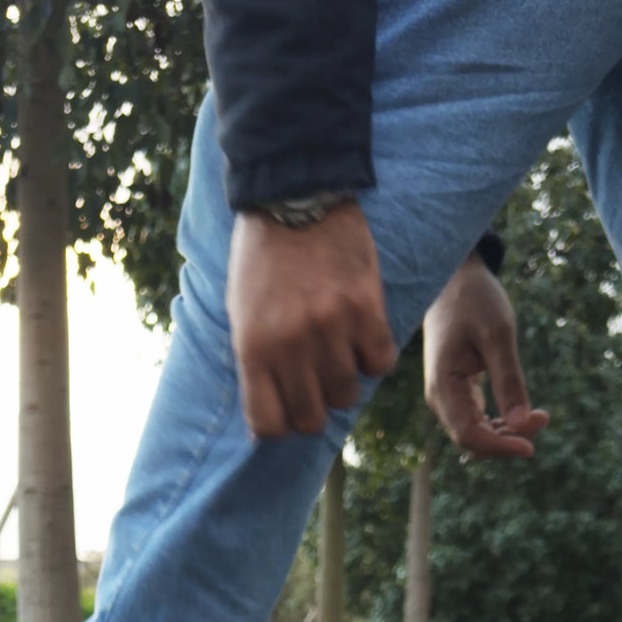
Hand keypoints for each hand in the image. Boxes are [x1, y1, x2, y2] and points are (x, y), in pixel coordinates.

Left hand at [226, 201, 398, 438]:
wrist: (294, 196)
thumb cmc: (261, 259)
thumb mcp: (241, 314)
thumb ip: (255, 365)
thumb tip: (266, 422)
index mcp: (253, 349)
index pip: (268, 426)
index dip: (279, 425)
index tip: (286, 411)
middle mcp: (290, 345)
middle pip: (311, 418)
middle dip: (314, 408)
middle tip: (316, 384)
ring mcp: (330, 328)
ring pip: (348, 395)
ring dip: (344, 381)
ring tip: (338, 352)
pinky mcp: (365, 309)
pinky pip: (380, 363)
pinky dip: (374, 357)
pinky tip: (363, 335)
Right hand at [422, 252, 548, 457]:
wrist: (454, 279)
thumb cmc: (474, 301)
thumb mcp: (497, 335)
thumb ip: (508, 380)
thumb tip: (522, 423)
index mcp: (443, 385)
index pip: (468, 435)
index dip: (500, 447)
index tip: (532, 446)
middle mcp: (440, 398)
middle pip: (473, 440)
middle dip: (508, 440)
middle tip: (544, 416)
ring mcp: (448, 397)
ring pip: (476, 434)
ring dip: (508, 434)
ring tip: (540, 415)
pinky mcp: (458, 393)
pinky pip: (478, 421)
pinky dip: (502, 424)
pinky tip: (525, 413)